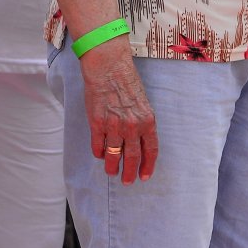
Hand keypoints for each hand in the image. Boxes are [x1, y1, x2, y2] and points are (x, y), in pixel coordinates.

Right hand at [80, 41, 157, 183]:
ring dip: (112, 166)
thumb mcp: (143, 103)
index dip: (147, 166)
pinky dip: (99, 152)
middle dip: (130, 172)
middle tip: (127, 181)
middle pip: (132, 157)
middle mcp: (132, 126)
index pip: (151, 150)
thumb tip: (138, 142)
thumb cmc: (126, 81)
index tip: (144, 176)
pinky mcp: (97, 123)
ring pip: (113, 155)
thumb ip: (142, 123)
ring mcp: (114, 125)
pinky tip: (99, 154)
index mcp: (148, 120)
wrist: (108, 66)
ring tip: (111, 172)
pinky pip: (98, 146)